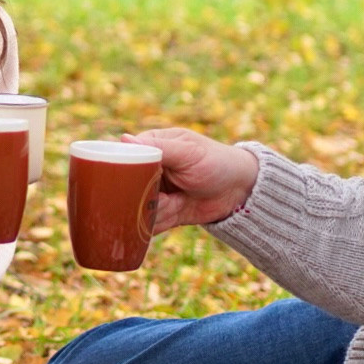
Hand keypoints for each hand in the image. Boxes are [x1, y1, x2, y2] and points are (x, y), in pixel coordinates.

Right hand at [135, 127, 261, 230]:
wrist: (240, 191)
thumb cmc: (217, 162)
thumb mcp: (188, 152)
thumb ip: (157, 147)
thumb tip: (123, 139)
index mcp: (151, 148)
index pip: (123, 159)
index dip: (124, 172)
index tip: (134, 181)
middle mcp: (148, 171)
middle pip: (126, 188)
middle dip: (141, 197)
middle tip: (165, 196)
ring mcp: (154, 194)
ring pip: (136, 208)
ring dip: (153, 210)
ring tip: (177, 201)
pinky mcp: (161, 214)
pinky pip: (147, 224)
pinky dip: (156, 224)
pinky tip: (175, 212)